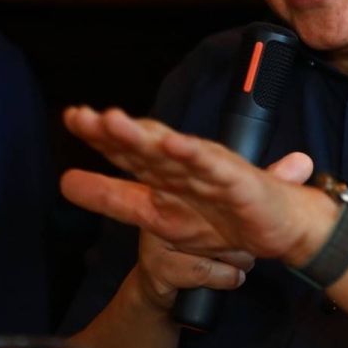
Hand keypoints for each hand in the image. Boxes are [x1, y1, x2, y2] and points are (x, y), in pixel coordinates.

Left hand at [61, 106, 327, 267]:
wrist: (282, 230)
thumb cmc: (220, 219)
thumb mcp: (155, 216)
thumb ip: (113, 198)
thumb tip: (65, 182)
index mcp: (164, 171)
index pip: (127, 150)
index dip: (99, 135)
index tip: (72, 117)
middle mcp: (185, 165)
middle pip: (145, 147)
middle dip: (115, 133)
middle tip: (86, 118)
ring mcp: (212, 171)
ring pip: (174, 152)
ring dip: (145, 137)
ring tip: (116, 123)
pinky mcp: (240, 184)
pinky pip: (216, 169)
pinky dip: (196, 156)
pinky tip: (176, 145)